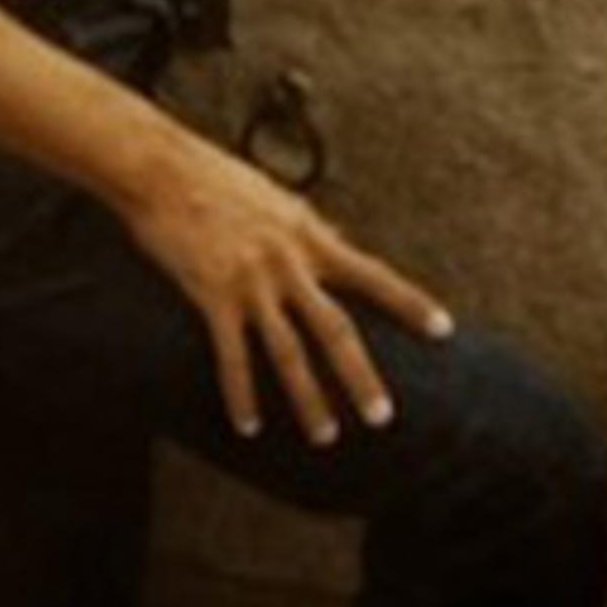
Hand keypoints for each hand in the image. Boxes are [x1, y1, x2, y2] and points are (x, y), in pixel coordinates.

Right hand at [116, 127, 453, 443]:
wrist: (163, 170)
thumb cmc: (218, 178)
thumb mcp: (278, 198)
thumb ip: (312, 226)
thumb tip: (342, 238)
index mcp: (309, 236)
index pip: (372, 274)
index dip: (410, 303)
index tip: (444, 330)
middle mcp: (288, 263)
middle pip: (335, 329)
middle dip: (361, 376)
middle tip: (383, 417)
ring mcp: (250, 282)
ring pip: (289, 352)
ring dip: (308, 399)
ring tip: (326, 436)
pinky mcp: (212, 296)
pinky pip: (232, 357)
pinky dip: (241, 395)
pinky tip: (249, 427)